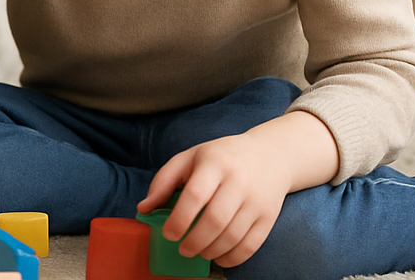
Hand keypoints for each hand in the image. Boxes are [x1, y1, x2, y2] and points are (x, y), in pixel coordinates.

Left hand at [137, 111, 336, 268]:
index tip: (169, 234)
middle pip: (215, 220)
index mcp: (215, 163)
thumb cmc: (221, 157)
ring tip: (199, 252)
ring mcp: (256, 200)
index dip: (179, 219)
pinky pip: (251, 244)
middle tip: (183, 249)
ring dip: (212, 251)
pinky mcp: (269, 216)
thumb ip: (164, 181)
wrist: (270, 156)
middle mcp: (238, 181)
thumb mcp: (190, 158)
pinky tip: (219, 257)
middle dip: (195, 241)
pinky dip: (233, 257)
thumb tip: (143, 209)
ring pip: (233, 235)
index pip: (195, 195)